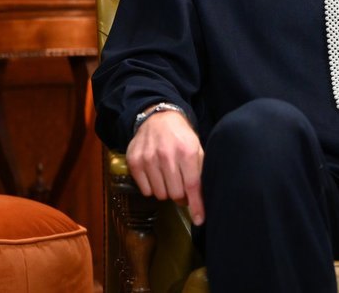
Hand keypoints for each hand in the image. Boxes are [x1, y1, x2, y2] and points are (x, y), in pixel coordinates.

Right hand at [125, 108, 205, 224]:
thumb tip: (203, 199)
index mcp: (187, 152)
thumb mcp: (197, 149)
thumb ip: (200, 172)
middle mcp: (167, 155)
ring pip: (160, 194)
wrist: (158, 118)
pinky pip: (145, 190)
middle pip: (175, 194)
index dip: (196, 206)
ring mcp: (148, 158)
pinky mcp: (134, 162)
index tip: (199, 220)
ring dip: (166, 191)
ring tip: (168, 177)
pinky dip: (152, 187)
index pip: (192, 186)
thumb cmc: (181, 137)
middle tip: (181, 186)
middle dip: (180, 195)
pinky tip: (155, 175)